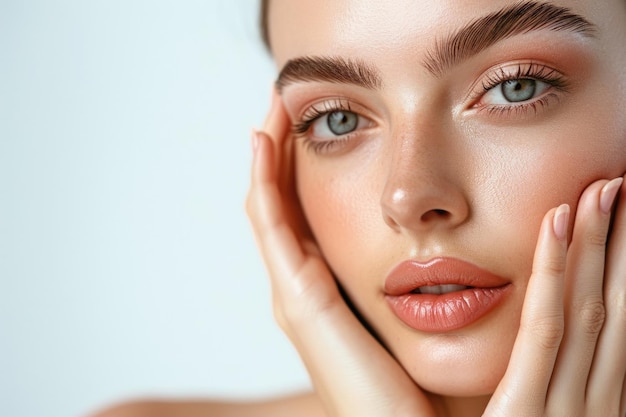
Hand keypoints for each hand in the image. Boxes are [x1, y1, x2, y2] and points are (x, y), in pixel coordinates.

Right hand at [246, 90, 436, 416]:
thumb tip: (444, 242)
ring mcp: (293, 291)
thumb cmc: (415, 381)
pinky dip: (264, 180)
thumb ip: (417, 280)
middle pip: (279, 203)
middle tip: (285, 103)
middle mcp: (300, 285)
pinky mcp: (297, 297)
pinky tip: (265, 140)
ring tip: (273, 108)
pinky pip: (271, 224)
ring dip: (268, 155)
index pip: (302, 213)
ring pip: (268, 206)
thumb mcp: (415, 315)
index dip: (299, 166)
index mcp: (325, 287)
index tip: (312, 121)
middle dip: (279, 151)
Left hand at [484, 175, 625, 416]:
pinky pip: (541, 329)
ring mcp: (565, 410)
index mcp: (592, 405)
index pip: (614, 323)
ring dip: (600, 243)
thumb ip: (528, 381)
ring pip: (588, 308)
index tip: (623, 221)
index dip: (621, 267)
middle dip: (621, 243)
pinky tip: (555, 221)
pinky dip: (552, 271)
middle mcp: (592, 404)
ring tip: (606, 185)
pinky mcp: (525, 411)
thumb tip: (536, 333)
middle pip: (611, 306)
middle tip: (622, 184)